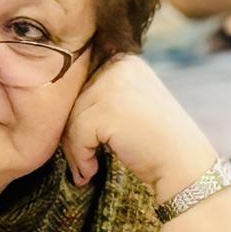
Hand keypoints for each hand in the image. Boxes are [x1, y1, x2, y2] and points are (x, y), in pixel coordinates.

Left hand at [61, 54, 216, 197]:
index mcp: (123, 61)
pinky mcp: (106, 111)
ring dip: (74, 149)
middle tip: (82, 159)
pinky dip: (80, 158)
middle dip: (72, 135)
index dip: (75, 115)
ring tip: (88, 166)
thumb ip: (96, 95)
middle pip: (71, 102)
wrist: (184, 164)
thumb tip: (47, 98)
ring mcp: (112, 87)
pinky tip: (92, 170)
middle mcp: (118, 67)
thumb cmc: (153, 139)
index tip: (85, 138)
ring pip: (70, 119)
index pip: (78, 85)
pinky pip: (75, 136)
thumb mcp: (126, 104)